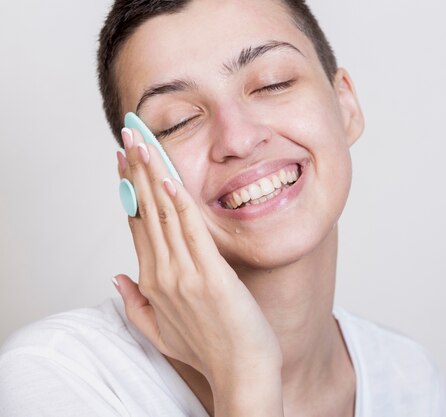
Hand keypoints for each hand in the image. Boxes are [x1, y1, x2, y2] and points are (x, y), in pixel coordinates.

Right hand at [115, 128, 283, 415]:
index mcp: (152, 283)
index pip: (136, 226)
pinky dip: (179, 203)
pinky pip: (191, 232)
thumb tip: (117, 277)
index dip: (129, 190)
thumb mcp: (161, 332)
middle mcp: (162, 276)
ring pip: (163, 216)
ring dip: (151, 176)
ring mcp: (184, 276)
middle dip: (134, 171)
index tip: (125, 163)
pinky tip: (169, 178)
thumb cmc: (208, 351)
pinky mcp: (211, 277)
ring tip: (142, 143)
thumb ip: (135, 304)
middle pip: (144, 213)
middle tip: (127, 137)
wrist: (241, 373)